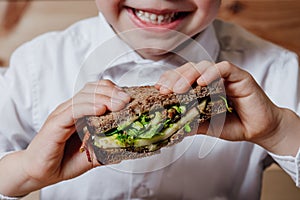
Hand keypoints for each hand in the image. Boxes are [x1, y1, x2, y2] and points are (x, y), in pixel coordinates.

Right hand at [0, 80, 130, 195]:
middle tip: (127, 100)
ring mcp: (62, 114)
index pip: (97, 91)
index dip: (114, 91)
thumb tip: (125, 146)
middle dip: (113, 92)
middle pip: (92, 89)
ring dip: (104, 98)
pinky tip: (100, 110)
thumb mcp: (92, 154)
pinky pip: (72, 110)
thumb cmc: (63, 161)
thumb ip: (107, 148)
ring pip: (84, 96)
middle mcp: (71, 109)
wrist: (39, 173)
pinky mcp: (55, 123)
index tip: (129, 100)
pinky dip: (87, 107)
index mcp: (81, 112)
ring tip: (119, 104)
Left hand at [156, 61, 299, 155]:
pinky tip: (202, 82)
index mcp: (202, 87)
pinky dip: (212, 72)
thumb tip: (172, 125)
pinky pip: (224, 68)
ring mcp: (225, 76)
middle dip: (175, 77)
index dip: (170, 80)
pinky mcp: (240, 76)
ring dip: (189, 75)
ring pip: (204, 65)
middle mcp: (212, 78)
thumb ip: (192, 123)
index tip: (159, 89)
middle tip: (165, 90)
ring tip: (179, 88)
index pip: (182, 77)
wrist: (261, 129)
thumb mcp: (208, 126)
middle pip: (190, 69)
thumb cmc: (235, 125)